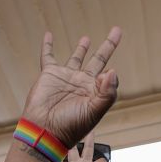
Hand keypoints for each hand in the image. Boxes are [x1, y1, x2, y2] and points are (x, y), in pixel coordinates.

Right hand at [22, 28, 121, 152]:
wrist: (44, 130)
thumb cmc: (70, 126)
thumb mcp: (94, 112)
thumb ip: (107, 94)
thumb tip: (113, 71)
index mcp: (94, 92)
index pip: (108, 78)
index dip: (110, 76)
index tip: (106, 75)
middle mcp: (82, 83)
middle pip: (98, 59)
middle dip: (108, 45)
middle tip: (116, 30)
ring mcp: (66, 77)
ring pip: (76, 57)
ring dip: (82, 48)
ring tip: (87, 39)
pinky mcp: (50, 74)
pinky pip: (48, 56)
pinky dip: (47, 45)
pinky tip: (48, 35)